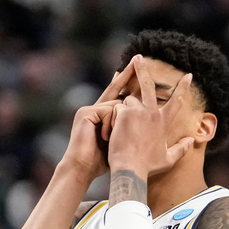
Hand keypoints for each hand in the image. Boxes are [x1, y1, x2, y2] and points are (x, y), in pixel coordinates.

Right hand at [58, 57, 136, 182]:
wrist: (83, 169)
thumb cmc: (101, 161)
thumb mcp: (120, 143)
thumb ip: (129, 131)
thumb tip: (146, 125)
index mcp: (103, 116)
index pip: (117, 96)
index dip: (124, 83)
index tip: (132, 69)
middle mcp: (95, 109)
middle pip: (115, 90)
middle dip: (126, 75)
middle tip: (138, 59)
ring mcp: (89, 109)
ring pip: (116, 106)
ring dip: (118, 124)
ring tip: (108, 139)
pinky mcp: (86, 112)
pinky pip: (109, 111)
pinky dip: (111, 125)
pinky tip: (105, 136)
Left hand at [107, 55, 195, 176]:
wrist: (130, 169)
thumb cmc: (148, 167)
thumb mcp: (168, 159)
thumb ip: (181, 148)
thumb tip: (192, 140)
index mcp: (164, 122)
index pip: (177, 101)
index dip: (183, 87)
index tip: (188, 76)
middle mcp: (153, 113)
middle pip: (149, 86)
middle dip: (144, 70)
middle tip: (139, 58)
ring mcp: (138, 110)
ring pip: (128, 100)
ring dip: (124, 108)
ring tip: (120, 126)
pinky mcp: (125, 112)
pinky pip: (117, 108)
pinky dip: (114, 117)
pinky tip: (112, 130)